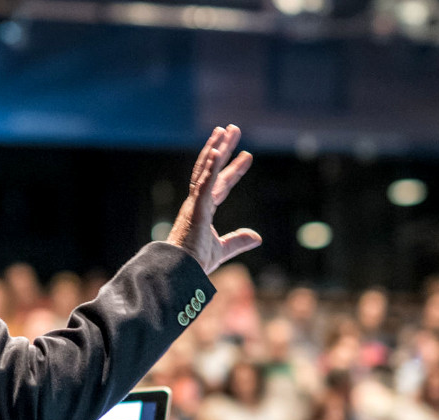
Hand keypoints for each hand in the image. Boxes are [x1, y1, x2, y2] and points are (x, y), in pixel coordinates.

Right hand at [167, 125, 260, 273]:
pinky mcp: (195, 207)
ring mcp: (195, 203)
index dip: (234, 169)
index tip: (247, 155)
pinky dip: (210, 167)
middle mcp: (198, 202)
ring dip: (217, 148)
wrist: (181, 271)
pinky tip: (217, 151)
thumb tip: (257, 237)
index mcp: (203, 210)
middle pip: (212, 168)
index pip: (222, 184)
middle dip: (224, 148)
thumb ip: (238, 241)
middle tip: (233, 129)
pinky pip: (203, 182)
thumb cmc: (195, 263)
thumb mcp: (222, 250)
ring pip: (206, 169)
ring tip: (226, 129)